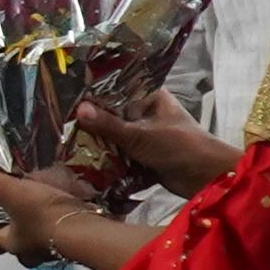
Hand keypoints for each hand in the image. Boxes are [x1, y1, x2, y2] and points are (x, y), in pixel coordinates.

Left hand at [0, 149, 145, 269]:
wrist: (88, 228)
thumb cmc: (44, 214)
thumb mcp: (9, 190)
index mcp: (10, 243)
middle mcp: (29, 249)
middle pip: (8, 227)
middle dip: (3, 210)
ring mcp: (50, 244)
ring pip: (31, 223)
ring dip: (27, 206)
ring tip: (23, 185)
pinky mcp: (68, 233)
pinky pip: (51, 218)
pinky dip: (47, 205)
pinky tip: (49, 189)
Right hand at [73, 93, 240, 201]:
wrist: (206, 179)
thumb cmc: (180, 147)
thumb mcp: (141, 135)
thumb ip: (109, 125)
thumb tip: (78, 110)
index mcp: (150, 97)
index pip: (117, 89)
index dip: (94, 94)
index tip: (68, 97)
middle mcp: (147, 113)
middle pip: (113, 115)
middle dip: (93, 122)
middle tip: (62, 123)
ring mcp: (146, 135)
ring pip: (116, 136)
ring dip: (99, 142)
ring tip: (67, 142)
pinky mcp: (145, 156)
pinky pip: (121, 155)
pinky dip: (109, 159)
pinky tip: (84, 161)